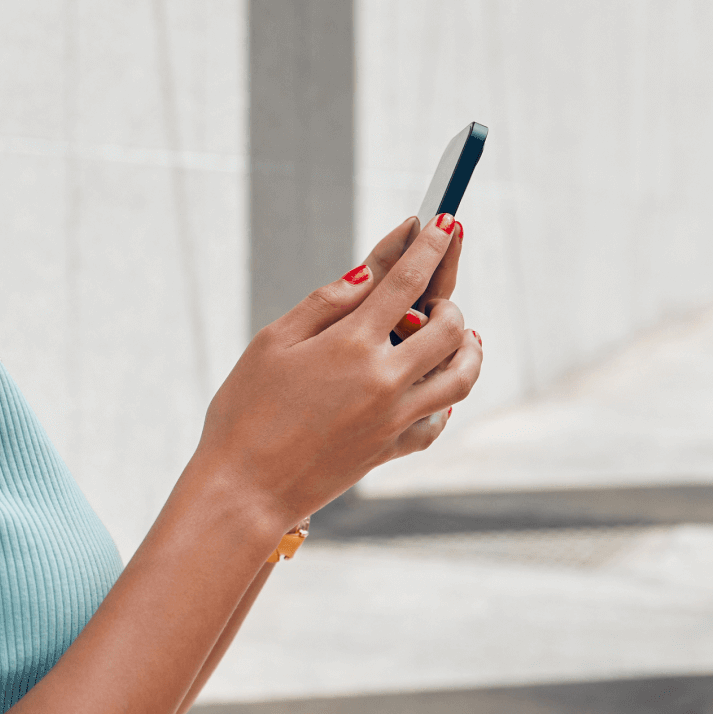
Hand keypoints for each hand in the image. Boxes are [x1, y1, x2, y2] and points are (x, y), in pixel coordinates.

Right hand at [195, 212, 481, 528]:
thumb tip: (369, 272)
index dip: (429, 247)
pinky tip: (435, 386)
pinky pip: (439, 420)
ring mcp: (393, 418)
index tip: (445, 224)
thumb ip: (324, 304)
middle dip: (450, 299)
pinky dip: (446, 399)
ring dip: (468, 347)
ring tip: (461, 334)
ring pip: (461, 375)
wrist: (245, 489)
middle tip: (437, 291)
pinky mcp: (391, 449)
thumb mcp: (271, 344)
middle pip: (448, 326)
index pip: (406, 281)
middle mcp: (383, 379)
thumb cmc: (244, 413)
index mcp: (350, 344)